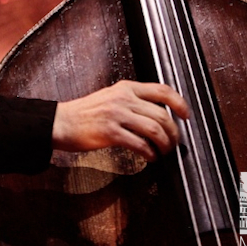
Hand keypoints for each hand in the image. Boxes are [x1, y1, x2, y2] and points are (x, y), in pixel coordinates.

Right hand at [51, 80, 189, 161]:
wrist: (60, 122)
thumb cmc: (84, 113)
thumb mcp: (110, 97)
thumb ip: (131, 101)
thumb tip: (157, 115)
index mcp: (125, 88)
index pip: (162, 90)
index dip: (180, 103)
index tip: (186, 115)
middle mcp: (122, 98)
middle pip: (162, 115)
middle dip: (173, 133)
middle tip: (174, 143)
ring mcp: (116, 115)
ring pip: (155, 129)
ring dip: (164, 145)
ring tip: (163, 152)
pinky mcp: (110, 132)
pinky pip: (140, 144)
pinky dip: (150, 153)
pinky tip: (150, 157)